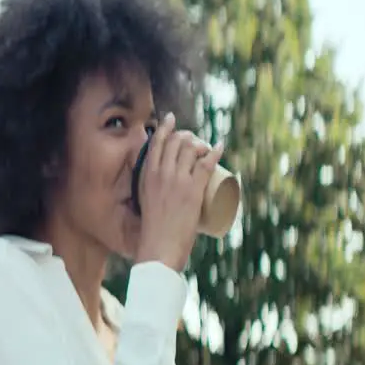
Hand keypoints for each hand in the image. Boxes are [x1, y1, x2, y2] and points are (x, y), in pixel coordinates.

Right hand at [134, 113, 223, 271]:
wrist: (159, 246)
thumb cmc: (152, 228)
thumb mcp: (144, 200)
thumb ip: (149, 189)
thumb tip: (158, 185)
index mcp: (146, 174)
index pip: (157, 142)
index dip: (166, 126)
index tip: (171, 119)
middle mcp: (161, 173)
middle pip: (177, 142)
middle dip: (187, 135)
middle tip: (194, 142)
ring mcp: (178, 180)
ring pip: (191, 149)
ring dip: (201, 143)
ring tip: (206, 148)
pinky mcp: (193, 190)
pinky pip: (206, 164)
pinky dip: (215, 152)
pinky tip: (220, 146)